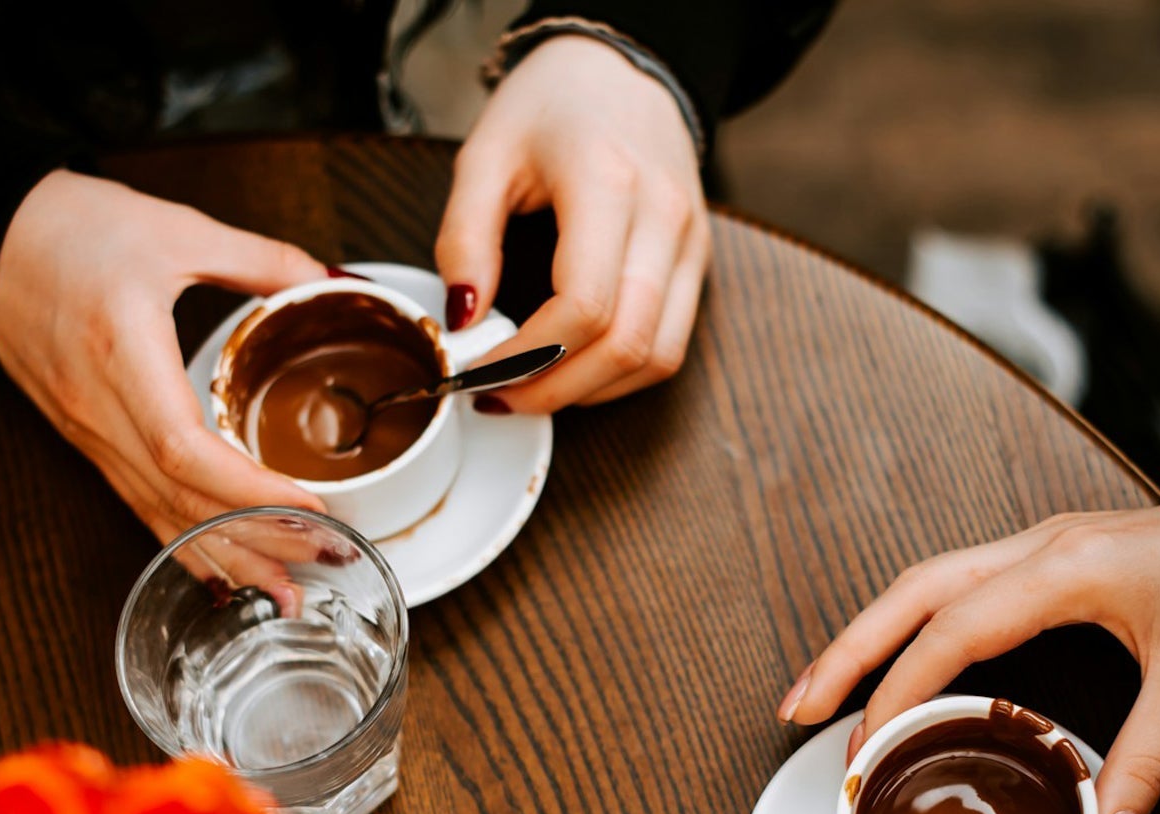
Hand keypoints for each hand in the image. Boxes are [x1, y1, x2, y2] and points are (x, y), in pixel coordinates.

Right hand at [0, 171, 329, 548]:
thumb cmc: (70, 229)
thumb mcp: (175, 227)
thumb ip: (256, 257)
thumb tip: (322, 276)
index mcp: (123, 354)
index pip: (186, 453)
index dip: (251, 491)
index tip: (310, 505)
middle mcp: (101, 409)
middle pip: (182, 500)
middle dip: (259, 540)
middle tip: (326, 559)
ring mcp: (90, 432)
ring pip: (161, 515)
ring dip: (227, 559)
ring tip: (286, 592)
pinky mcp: (88, 440)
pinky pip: (141, 506)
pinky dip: (188, 543)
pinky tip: (226, 570)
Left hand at [436, 35, 708, 409]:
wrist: (621, 69)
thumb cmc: (551, 107)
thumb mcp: (485, 155)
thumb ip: (465, 238)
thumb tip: (462, 320)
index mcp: (609, 183)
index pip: (584, 306)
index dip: (528, 356)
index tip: (478, 369)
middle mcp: (663, 218)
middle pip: (626, 344)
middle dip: (555, 389)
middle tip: (498, 397)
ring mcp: (689, 244)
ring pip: (657, 357)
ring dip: (591, 392)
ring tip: (532, 390)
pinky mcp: (697, 263)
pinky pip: (670, 346)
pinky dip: (620, 376)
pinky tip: (572, 370)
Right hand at [778, 499, 1159, 813]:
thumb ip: (1145, 767)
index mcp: (1064, 569)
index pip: (951, 629)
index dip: (897, 688)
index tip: (865, 746)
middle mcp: (1038, 548)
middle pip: (910, 592)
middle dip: (846, 651)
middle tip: (796, 709)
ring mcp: (1042, 548)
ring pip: (926, 582)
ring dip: (870, 633)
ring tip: (826, 692)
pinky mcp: (1054, 559)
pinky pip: (959, 587)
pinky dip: (914, 626)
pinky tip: (902, 663)